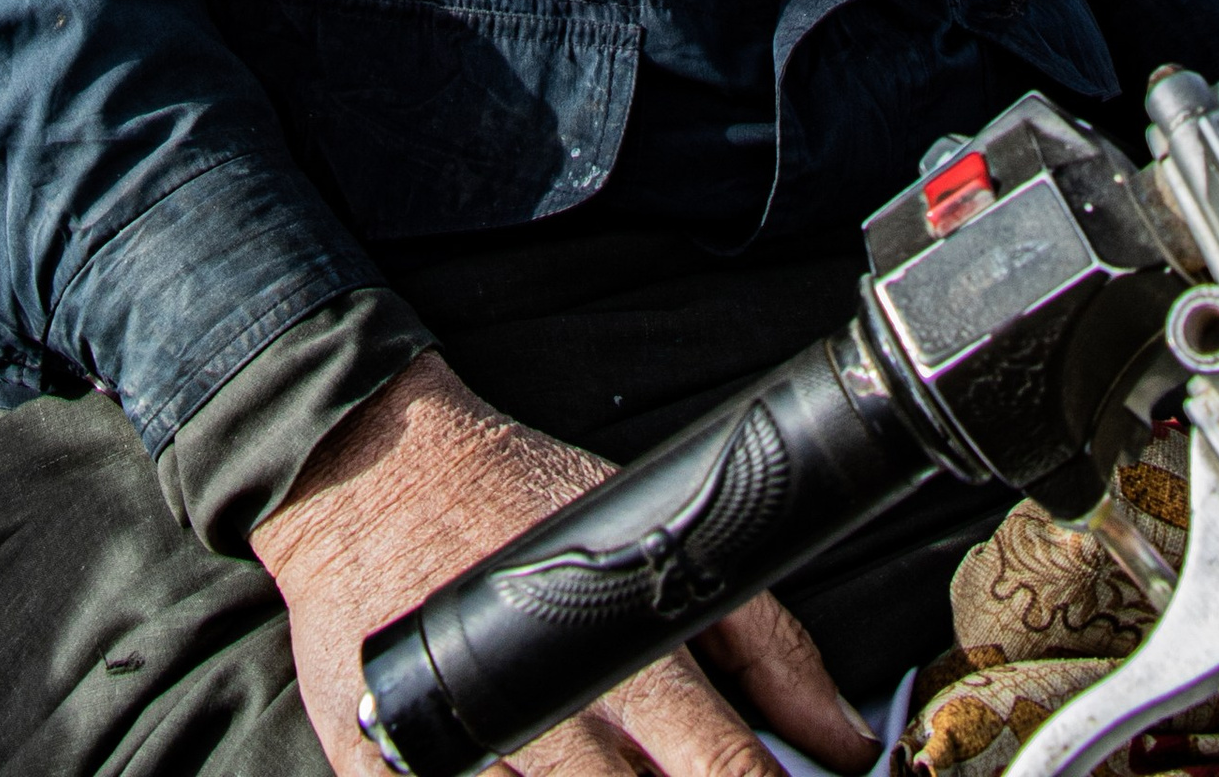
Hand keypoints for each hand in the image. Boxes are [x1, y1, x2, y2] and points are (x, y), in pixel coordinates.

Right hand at [251, 350, 877, 776]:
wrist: (369, 473)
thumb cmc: (521, 504)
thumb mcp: (656, 533)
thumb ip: (764, 641)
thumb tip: (849, 742)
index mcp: (620, 662)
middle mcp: (547, 725)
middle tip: (687, 775)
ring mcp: (465, 765)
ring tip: (607, 761)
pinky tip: (529, 775)